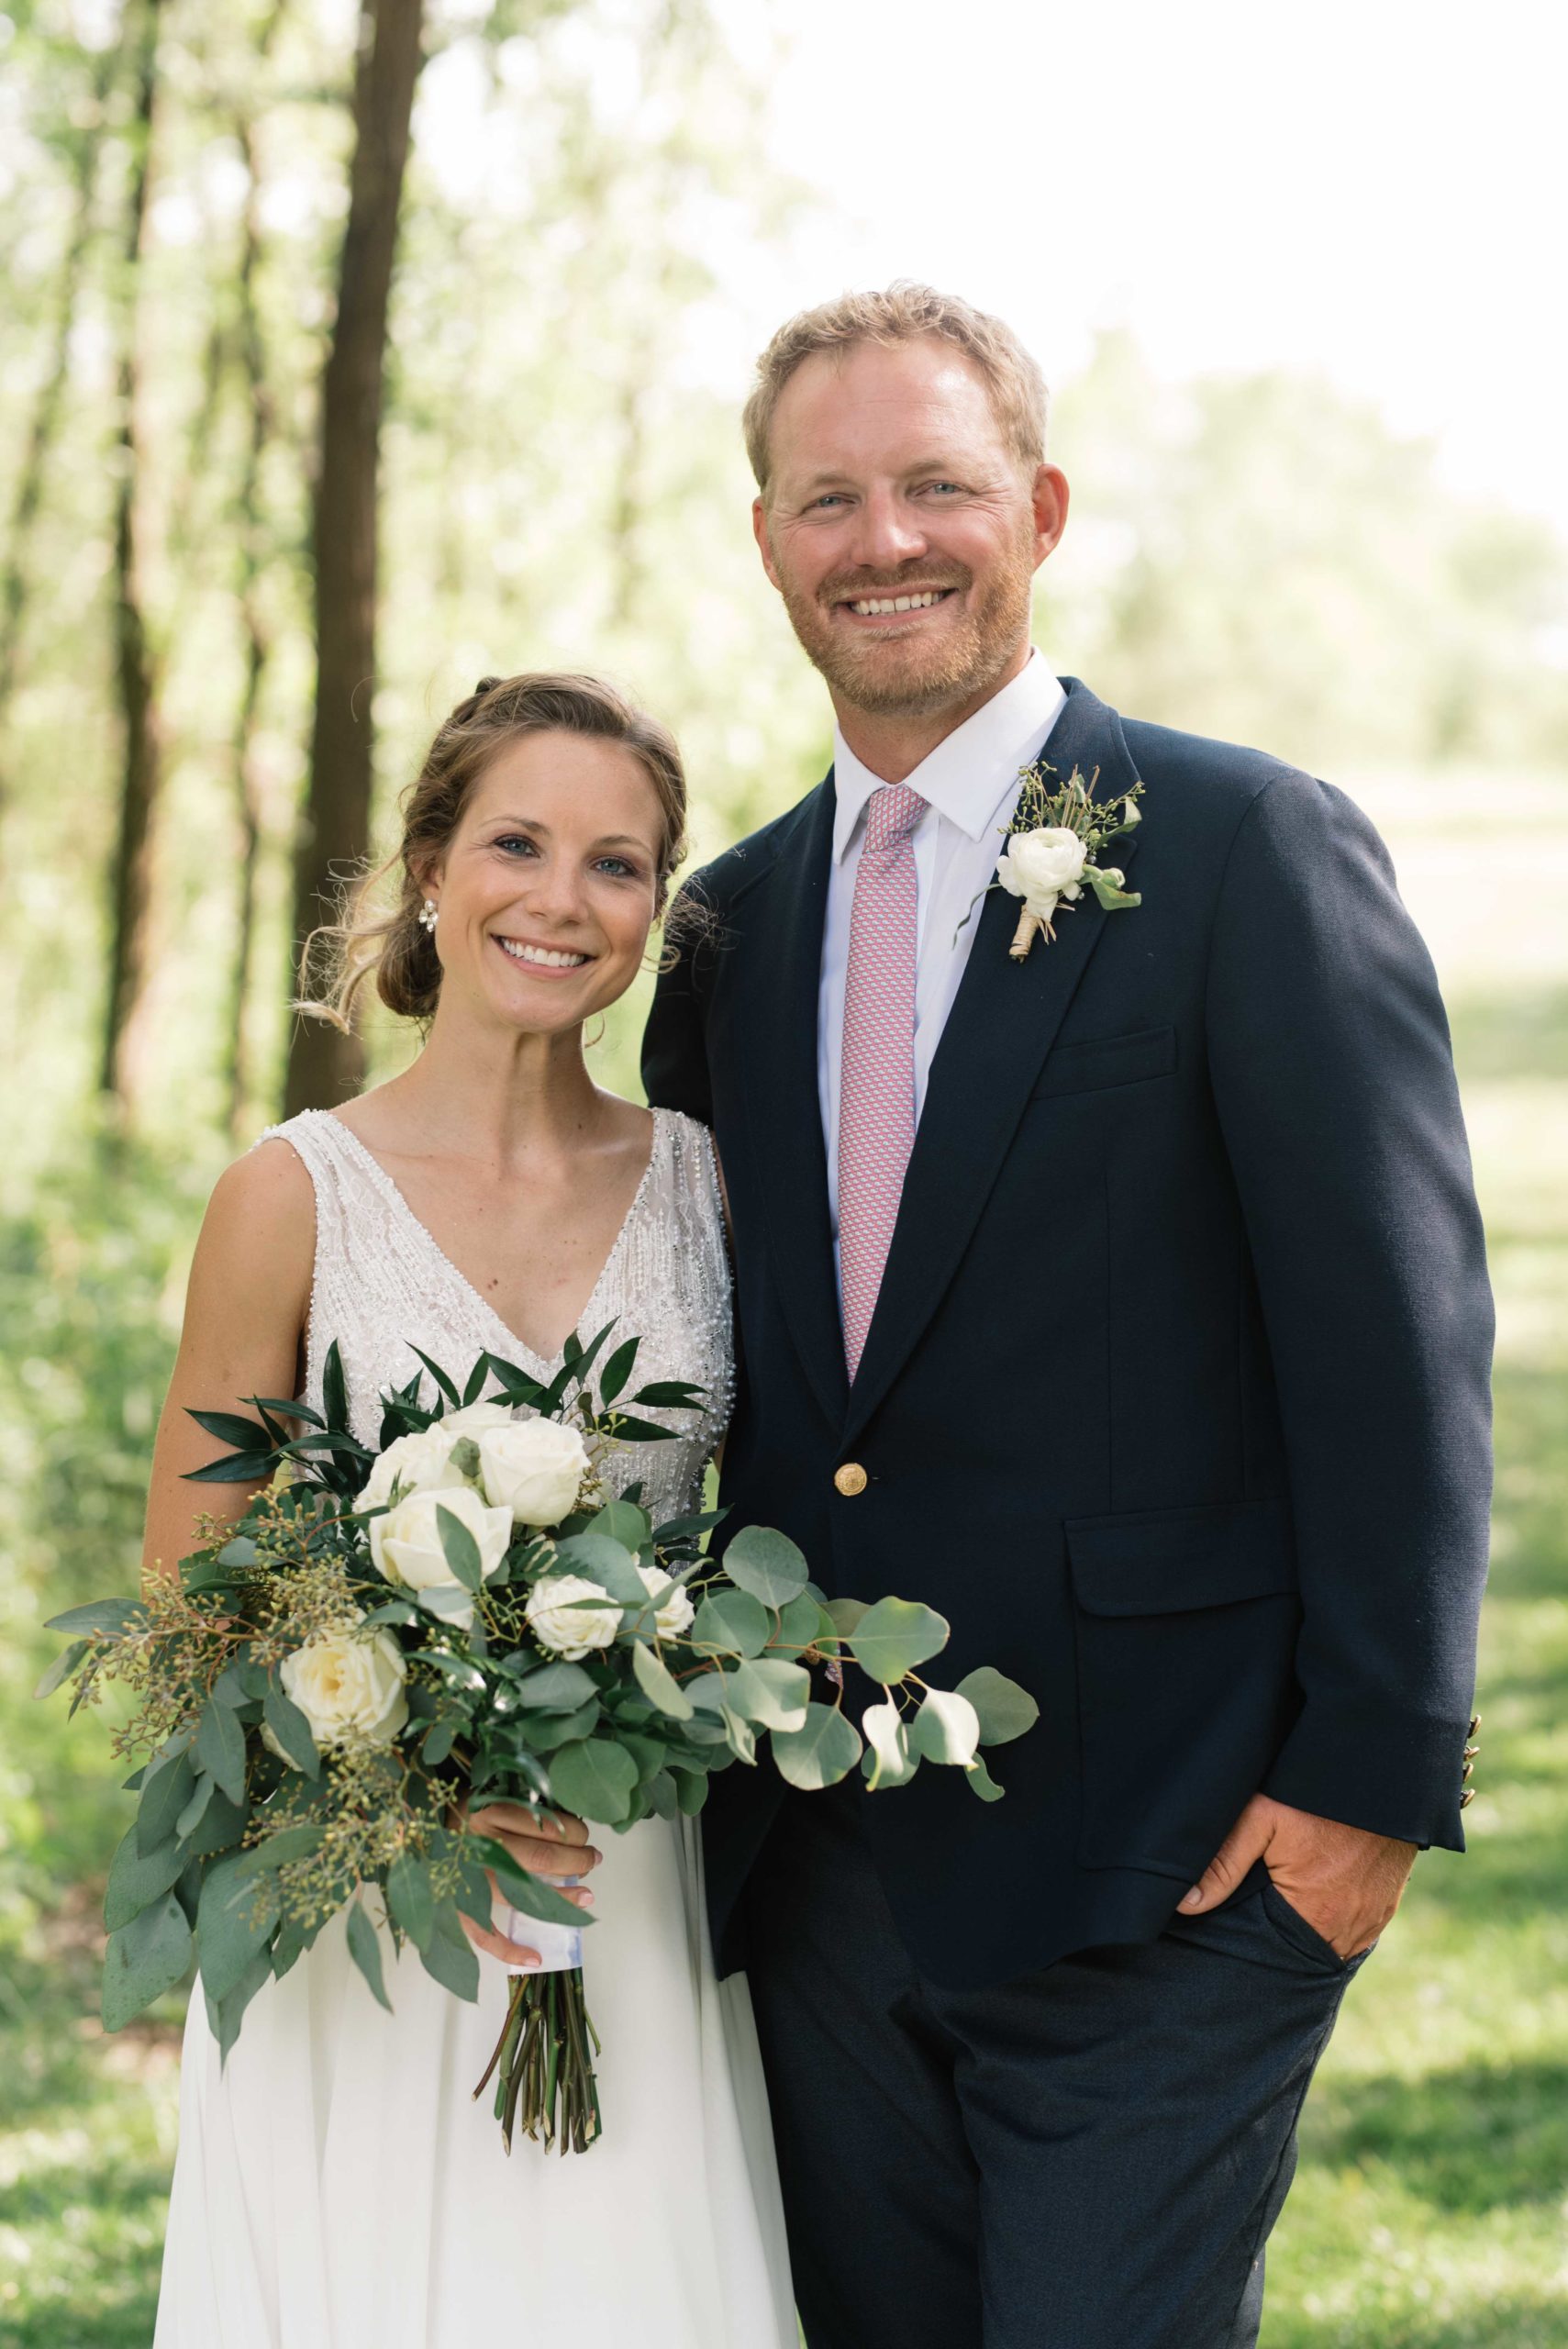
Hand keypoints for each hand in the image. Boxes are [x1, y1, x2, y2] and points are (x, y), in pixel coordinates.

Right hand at [451, 1799, 600, 1969]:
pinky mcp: (453, 1908)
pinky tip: (536, 1958)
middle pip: (541, 1857)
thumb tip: (567, 1820)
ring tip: (585, 1898)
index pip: (544, 1825)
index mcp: (487, 1812)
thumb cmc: (458, 1811)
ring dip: (560, 1898)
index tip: (585, 1834)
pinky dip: (509, 1952)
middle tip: (593, 1860)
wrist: (411, 1829)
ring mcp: (466, 1880)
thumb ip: (521, 1806)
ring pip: (522, 1894)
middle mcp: (478, 1846)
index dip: (574, 1832)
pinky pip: (483, 1936)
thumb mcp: (487, 1794)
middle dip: (577, 1860)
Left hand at [1179, 1792, 1414, 1959]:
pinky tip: (1320, 1893)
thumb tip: (1187, 1904)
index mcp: (1317, 1916)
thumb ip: (1224, 1863)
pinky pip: (1358, 1923)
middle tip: (1260, 1912)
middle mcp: (1351, 1928)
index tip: (1239, 1930)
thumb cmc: (1319, 1794)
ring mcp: (1375, 1917)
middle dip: (1280, 1938)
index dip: (1255, 1944)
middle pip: (1303, 1949)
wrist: (1383, 1772)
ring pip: (1332, 1938)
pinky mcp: (1388, 1902)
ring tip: (1289, 1903)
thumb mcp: (1262, 1817)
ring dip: (1311, 1927)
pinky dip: (1337, 1914)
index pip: (1275, 1953)